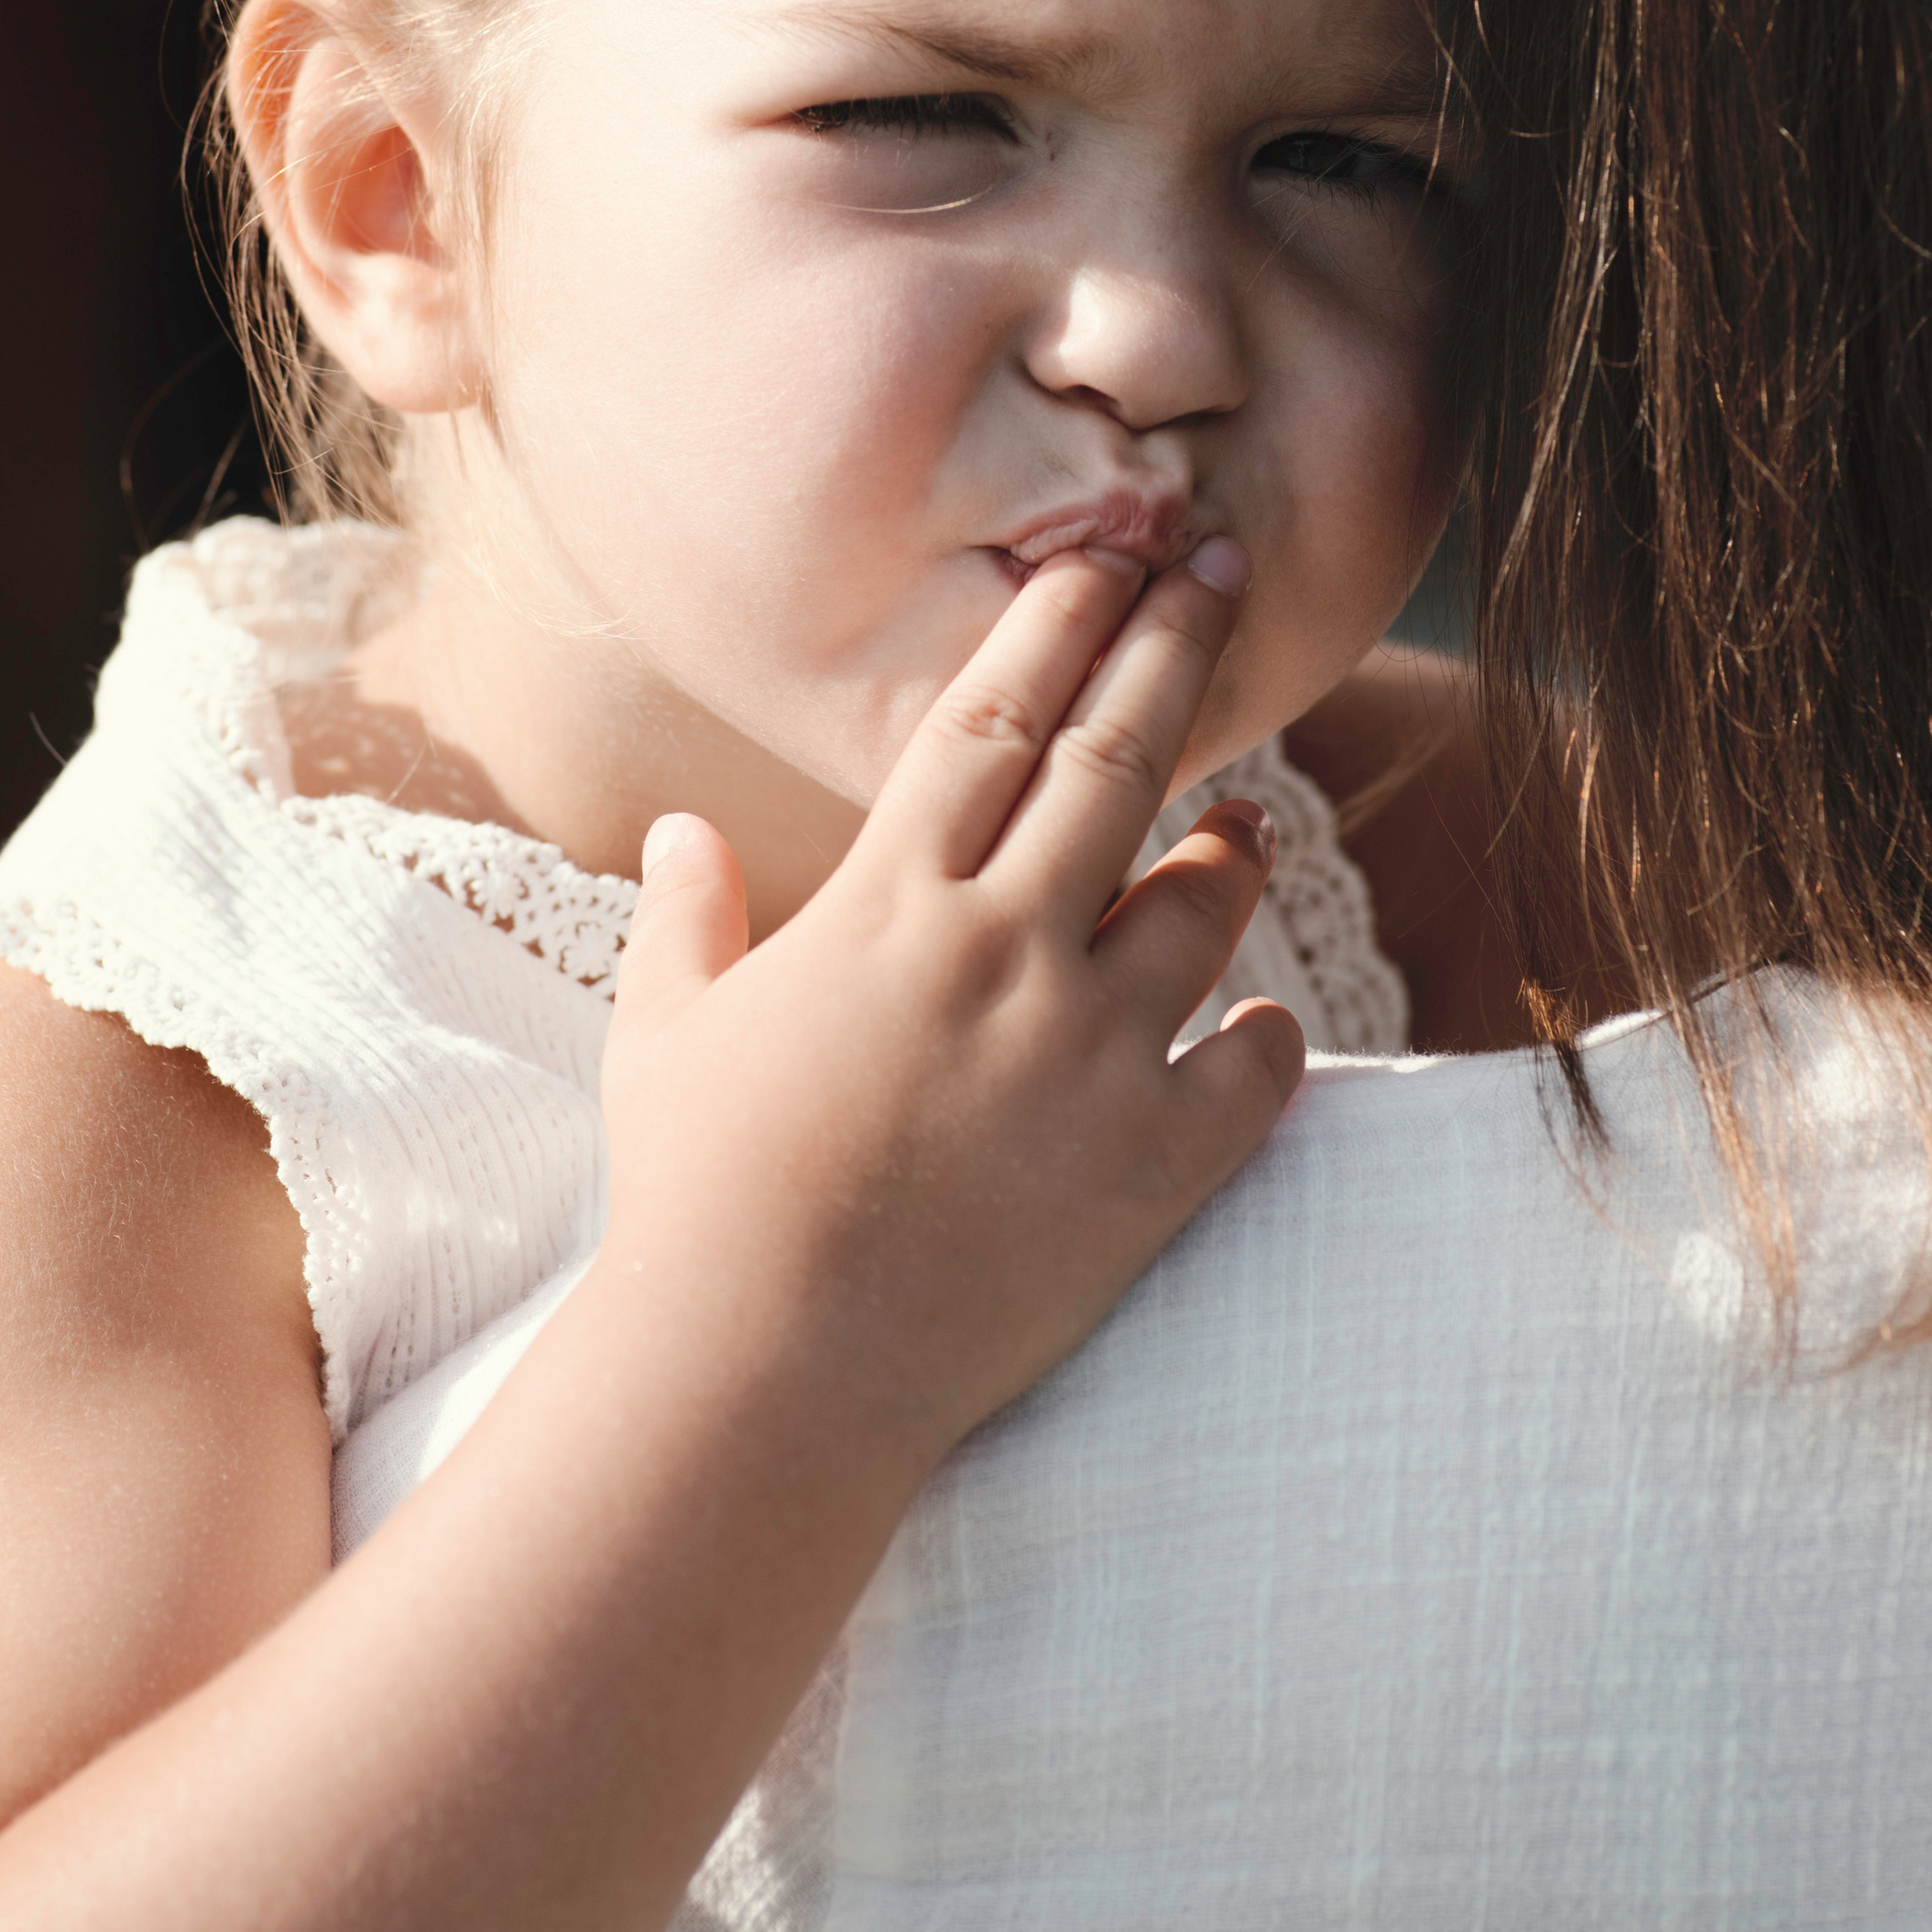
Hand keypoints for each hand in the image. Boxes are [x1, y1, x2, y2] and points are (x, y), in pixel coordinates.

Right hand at [596, 540, 1304, 1461]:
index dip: (1061, 619)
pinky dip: (1264, 1033)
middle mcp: (1000, 950)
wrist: (756, 1378)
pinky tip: (1260, 1016)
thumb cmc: (692, 1201)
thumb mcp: (666, 1036)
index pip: (995, 714)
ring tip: (1252, 823)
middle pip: (1119, 757)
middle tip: (1227, 575)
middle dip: (1178, 647)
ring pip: (1202, 903)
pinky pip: (1253, 1070)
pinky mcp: (1146, 1168)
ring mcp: (1085, 1056)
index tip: (1112, 552)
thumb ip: (684, 918)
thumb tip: (681, 830)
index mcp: (886, 902)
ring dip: (1233, 845)